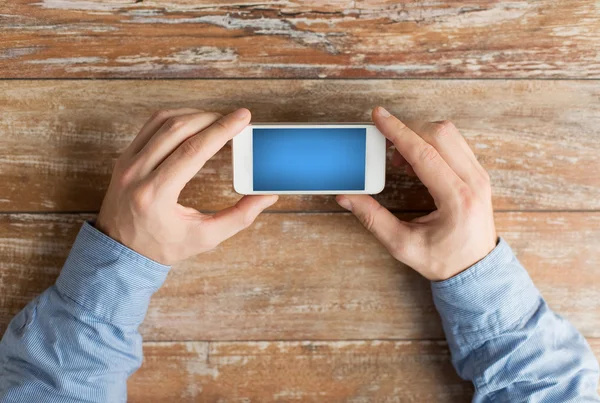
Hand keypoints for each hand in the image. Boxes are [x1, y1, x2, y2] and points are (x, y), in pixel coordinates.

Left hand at [96, 108, 277, 264]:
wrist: (119, 251)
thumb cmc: (162, 246)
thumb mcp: (204, 238)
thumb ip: (239, 217)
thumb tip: (267, 197)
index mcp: (156, 195)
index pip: (193, 150)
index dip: (221, 130)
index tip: (243, 117)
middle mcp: (137, 173)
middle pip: (178, 129)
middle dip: (212, 118)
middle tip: (236, 120)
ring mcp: (127, 162)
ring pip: (163, 121)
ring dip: (194, 115)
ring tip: (218, 121)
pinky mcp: (125, 157)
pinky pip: (151, 126)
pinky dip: (177, 118)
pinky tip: (194, 123)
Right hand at [336, 107, 496, 280]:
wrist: (477, 270)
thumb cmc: (444, 260)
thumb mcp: (403, 245)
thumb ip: (373, 219)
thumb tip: (346, 197)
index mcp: (457, 199)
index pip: (424, 153)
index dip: (398, 132)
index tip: (379, 116)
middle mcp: (473, 182)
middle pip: (440, 134)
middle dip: (407, 129)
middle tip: (384, 144)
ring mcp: (479, 175)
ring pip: (449, 134)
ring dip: (419, 135)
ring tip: (399, 159)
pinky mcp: (478, 173)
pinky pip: (454, 143)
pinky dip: (431, 143)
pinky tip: (415, 161)